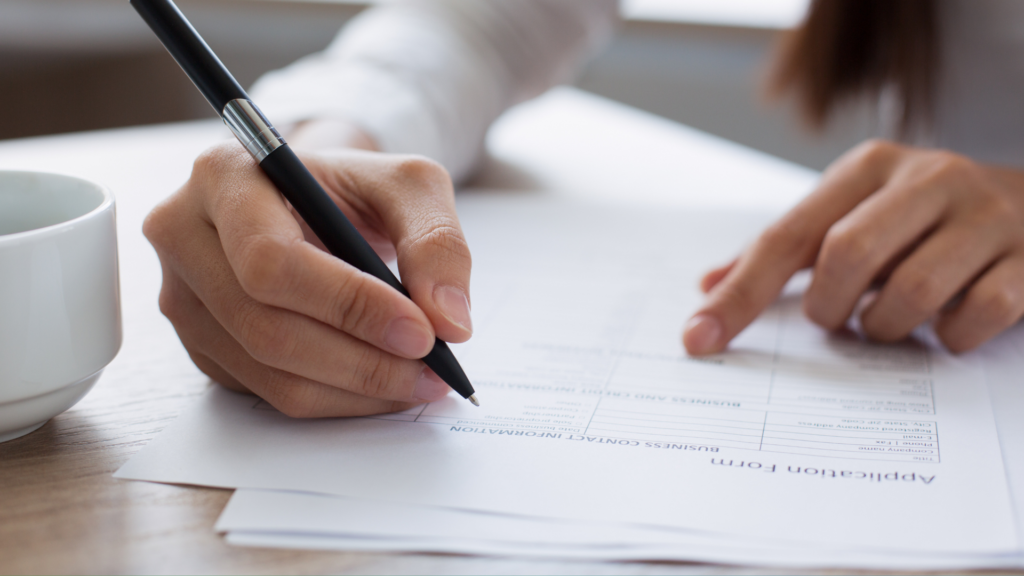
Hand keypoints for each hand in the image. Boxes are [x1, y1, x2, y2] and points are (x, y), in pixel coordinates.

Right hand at [144, 129, 472, 416]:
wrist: (315, 203)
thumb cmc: (353, 188)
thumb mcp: (409, 186)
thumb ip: (437, 240)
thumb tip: (449, 320)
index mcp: (223, 176)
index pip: (271, 260)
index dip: (349, 306)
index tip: (421, 332)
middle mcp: (184, 235)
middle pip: (264, 327)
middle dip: (361, 360)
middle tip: (431, 369)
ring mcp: (184, 296)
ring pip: (267, 371)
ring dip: (355, 390)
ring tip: (420, 381)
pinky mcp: (202, 344)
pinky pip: (267, 392)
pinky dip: (336, 399)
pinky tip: (381, 385)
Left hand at [683, 140, 1023, 354]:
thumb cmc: (922, 220)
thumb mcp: (853, 215)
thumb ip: (785, 251)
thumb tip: (708, 286)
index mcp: (869, 167)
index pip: (786, 236)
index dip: (740, 293)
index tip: (699, 339)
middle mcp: (928, 178)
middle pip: (845, 256)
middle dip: (829, 307)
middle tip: (838, 318)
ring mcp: (986, 216)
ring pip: (911, 292)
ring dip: (886, 327)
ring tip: (890, 320)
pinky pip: (976, 315)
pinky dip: (950, 338)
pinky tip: (948, 326)